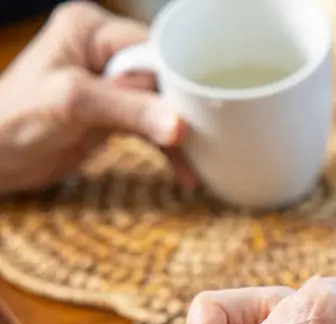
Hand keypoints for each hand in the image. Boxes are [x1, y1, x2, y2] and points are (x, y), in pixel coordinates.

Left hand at [0, 2, 195, 196]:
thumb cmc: (12, 121)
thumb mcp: (74, 105)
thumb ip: (129, 110)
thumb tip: (180, 126)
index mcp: (91, 30)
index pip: (152, 48)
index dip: (178, 78)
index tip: (201, 110)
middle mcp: (104, 51)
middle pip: (164, 76)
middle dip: (184, 111)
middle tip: (206, 139)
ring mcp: (111, 84)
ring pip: (164, 104)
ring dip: (181, 136)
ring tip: (197, 163)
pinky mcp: (116, 114)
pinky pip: (154, 126)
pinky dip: (169, 150)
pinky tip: (184, 172)